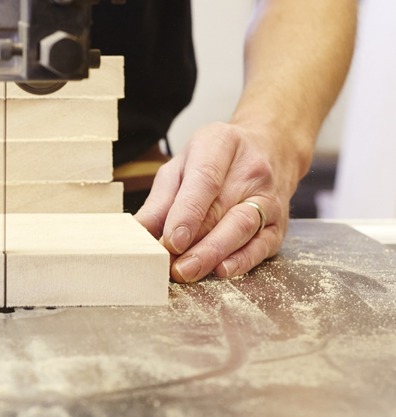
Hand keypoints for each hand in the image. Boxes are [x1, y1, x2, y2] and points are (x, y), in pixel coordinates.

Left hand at [135, 122, 302, 282]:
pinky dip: (242, 261)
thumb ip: (161, 199)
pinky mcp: (279, 222)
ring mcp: (268, 197)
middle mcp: (250, 170)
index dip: (187, 213)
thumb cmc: (216, 159)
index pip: (205, 179)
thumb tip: (138, 231)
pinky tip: (222, 270)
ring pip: (242, 227)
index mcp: (221, 145)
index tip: (171, 240)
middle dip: (194, 242)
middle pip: (221, 209)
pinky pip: (263, 244)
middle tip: (170, 265)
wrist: (270, 148)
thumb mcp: (181, 165)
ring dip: (214, 253)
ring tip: (188, 271)